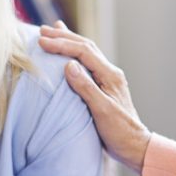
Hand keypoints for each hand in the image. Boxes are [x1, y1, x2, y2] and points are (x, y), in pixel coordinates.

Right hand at [38, 22, 151, 171]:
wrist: (134, 145)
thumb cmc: (119, 131)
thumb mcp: (101, 110)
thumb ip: (86, 87)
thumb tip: (69, 64)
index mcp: (110, 75)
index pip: (84, 52)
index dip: (62, 44)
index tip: (42, 42)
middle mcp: (110, 73)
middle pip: (85, 46)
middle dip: (63, 37)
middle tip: (42, 30)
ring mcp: (107, 78)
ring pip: (86, 52)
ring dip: (69, 41)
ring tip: (54, 30)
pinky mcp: (103, 86)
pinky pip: (87, 63)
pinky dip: (74, 54)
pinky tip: (67, 55)